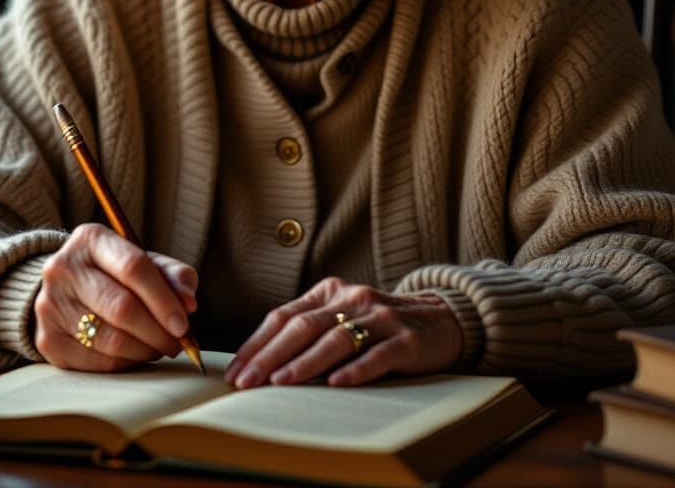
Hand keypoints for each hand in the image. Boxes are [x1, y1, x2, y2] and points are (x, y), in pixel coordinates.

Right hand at [33, 223, 197, 371]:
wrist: (64, 288)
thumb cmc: (113, 274)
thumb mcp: (142, 260)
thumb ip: (172, 274)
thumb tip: (189, 302)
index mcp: (91, 239)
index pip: (133, 268)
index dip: (163, 299)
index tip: (184, 323)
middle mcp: (63, 268)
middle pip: (121, 307)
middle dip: (157, 330)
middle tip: (178, 342)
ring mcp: (50, 305)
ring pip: (109, 339)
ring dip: (144, 349)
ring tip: (160, 347)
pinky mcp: (48, 340)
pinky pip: (96, 362)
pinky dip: (125, 363)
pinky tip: (137, 355)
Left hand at [223, 276, 462, 389]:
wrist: (440, 319)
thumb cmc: (378, 325)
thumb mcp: (342, 316)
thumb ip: (309, 330)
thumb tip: (260, 363)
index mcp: (330, 291)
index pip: (284, 316)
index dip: (256, 343)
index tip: (235, 371)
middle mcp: (352, 298)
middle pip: (303, 326)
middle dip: (270, 355)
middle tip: (247, 381)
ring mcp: (380, 317)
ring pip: (336, 339)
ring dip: (305, 363)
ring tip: (280, 382)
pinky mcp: (406, 340)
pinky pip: (377, 355)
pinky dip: (355, 369)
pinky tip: (336, 383)